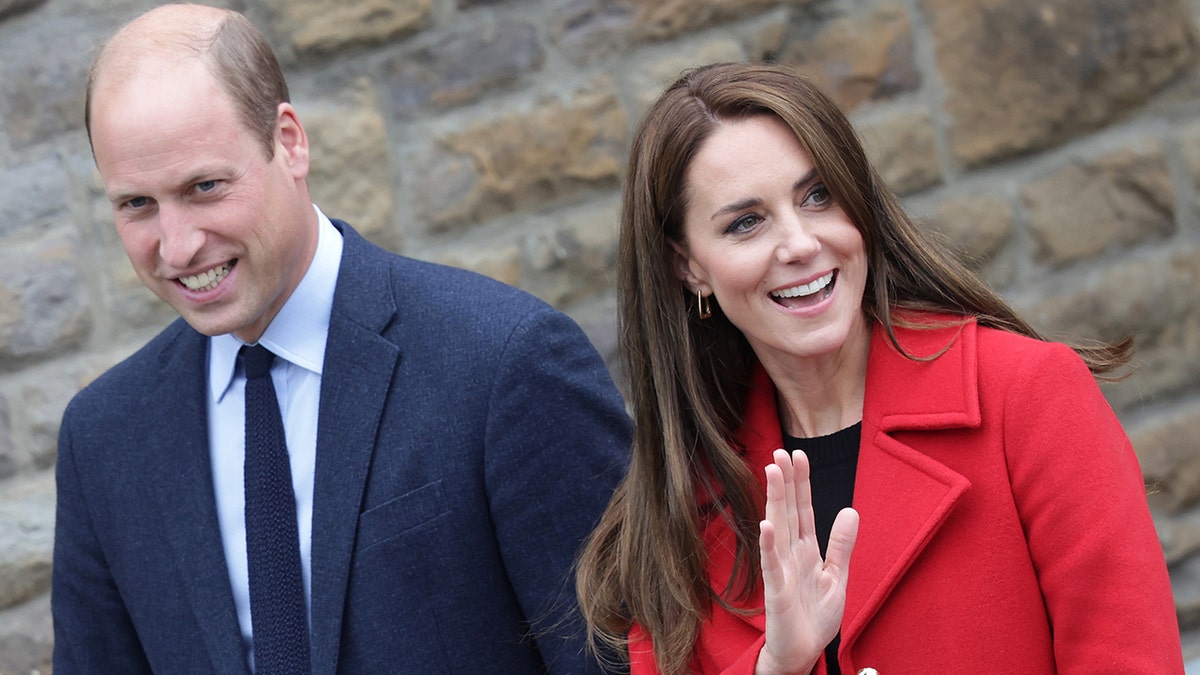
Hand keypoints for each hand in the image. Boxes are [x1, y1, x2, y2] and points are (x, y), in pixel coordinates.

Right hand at [755, 449, 858, 674]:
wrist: (803, 653)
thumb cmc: (815, 617)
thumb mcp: (837, 576)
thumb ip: (841, 545)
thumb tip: (850, 510)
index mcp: (807, 550)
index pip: (804, 510)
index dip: (802, 483)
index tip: (799, 455)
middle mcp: (791, 555)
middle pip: (788, 512)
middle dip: (785, 482)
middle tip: (779, 452)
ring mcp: (782, 570)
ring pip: (778, 528)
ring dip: (775, 500)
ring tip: (773, 473)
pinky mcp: (776, 591)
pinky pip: (772, 564)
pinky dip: (769, 544)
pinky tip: (766, 524)